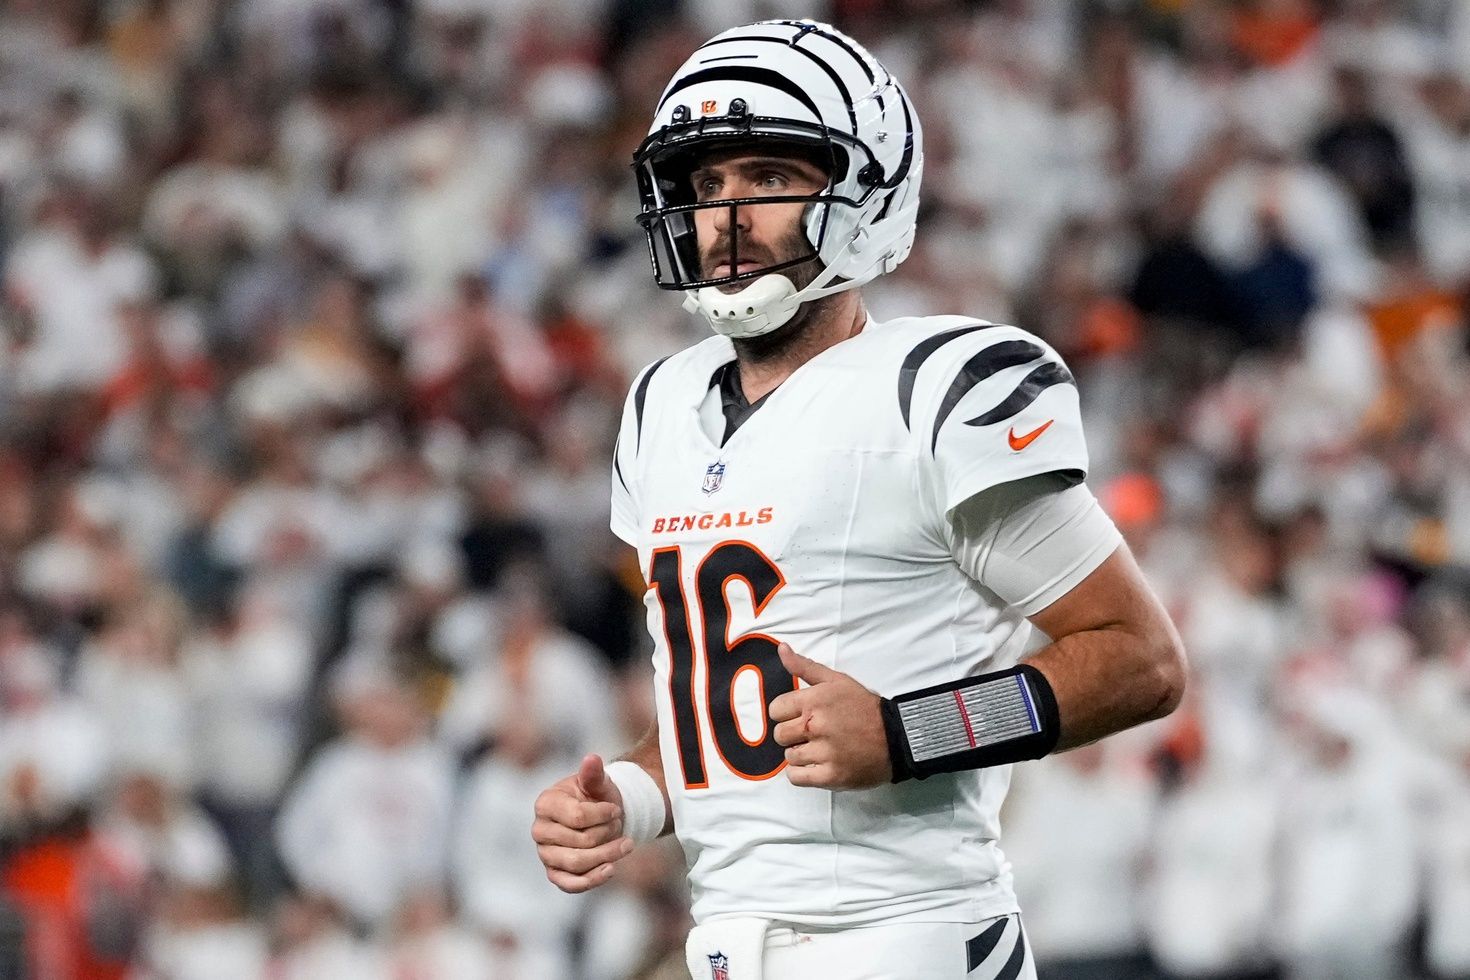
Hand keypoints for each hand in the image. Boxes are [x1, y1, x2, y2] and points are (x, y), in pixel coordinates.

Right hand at [532, 754, 634, 892]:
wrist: (600, 818)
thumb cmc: (597, 797)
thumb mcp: (598, 783)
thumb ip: (593, 774)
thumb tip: (592, 758)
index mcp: (546, 803)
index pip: (577, 816)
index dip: (603, 815)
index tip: (616, 810)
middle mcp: (540, 830)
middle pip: (581, 842)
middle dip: (608, 833)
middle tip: (620, 825)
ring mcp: (545, 854)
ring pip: (578, 864)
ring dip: (608, 855)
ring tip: (626, 844)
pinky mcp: (555, 873)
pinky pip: (570, 884)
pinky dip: (593, 879)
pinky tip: (611, 868)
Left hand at [770, 643, 891, 789]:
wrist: (896, 737)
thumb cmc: (865, 707)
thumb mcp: (836, 680)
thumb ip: (804, 666)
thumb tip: (781, 648)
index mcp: (814, 700)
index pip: (775, 710)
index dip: (786, 713)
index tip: (800, 716)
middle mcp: (815, 726)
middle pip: (780, 734)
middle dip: (792, 734)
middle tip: (812, 733)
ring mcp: (823, 753)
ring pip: (788, 757)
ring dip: (800, 754)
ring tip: (819, 749)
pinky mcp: (830, 776)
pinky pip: (796, 778)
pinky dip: (802, 773)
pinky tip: (815, 765)